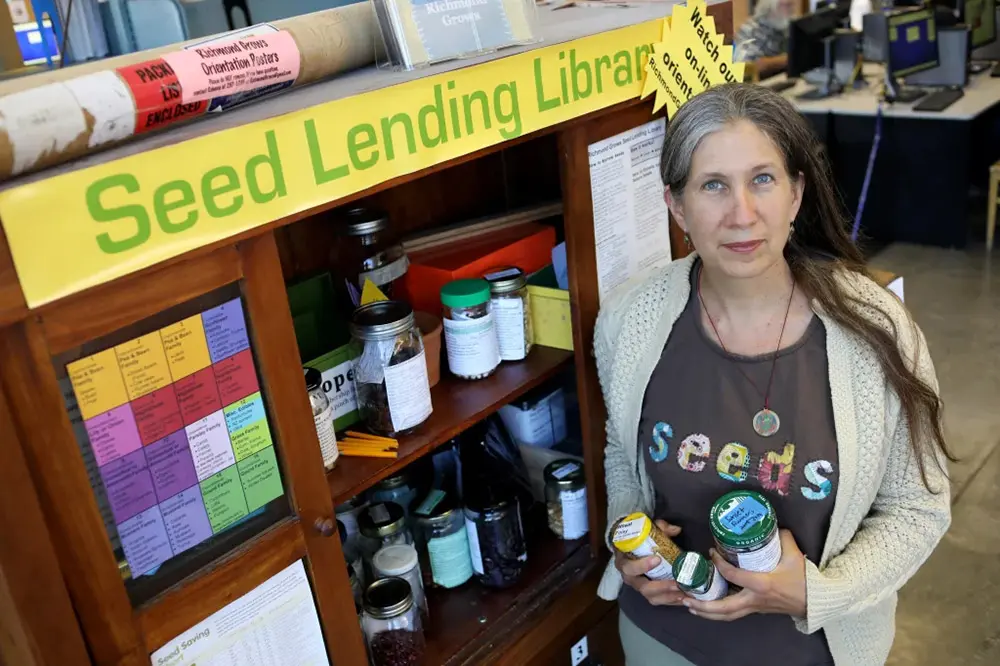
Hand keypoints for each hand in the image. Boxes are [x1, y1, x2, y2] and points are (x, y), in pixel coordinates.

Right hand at [614, 520, 684, 605]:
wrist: (631, 549)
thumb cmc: (638, 540)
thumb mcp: (646, 530)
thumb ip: (660, 528)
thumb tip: (676, 529)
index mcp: (624, 562)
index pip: (629, 567)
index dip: (642, 565)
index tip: (657, 559)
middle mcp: (630, 578)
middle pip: (642, 588)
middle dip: (661, 586)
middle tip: (676, 583)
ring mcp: (640, 587)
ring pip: (651, 597)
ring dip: (668, 597)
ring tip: (683, 593)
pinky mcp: (650, 593)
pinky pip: (659, 601)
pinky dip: (672, 601)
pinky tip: (684, 598)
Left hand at [684, 530, 806, 620]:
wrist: (816, 601)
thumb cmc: (804, 579)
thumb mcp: (793, 554)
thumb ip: (781, 536)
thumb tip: (769, 522)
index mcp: (761, 584)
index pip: (733, 575)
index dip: (718, 564)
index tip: (710, 552)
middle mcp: (754, 599)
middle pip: (724, 607)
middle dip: (703, 605)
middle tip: (685, 597)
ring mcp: (755, 608)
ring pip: (728, 615)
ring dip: (707, 613)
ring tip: (690, 606)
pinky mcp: (757, 610)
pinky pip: (734, 614)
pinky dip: (719, 612)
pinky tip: (708, 608)